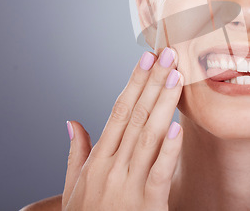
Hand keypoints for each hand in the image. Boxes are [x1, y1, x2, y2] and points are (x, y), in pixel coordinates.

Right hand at [62, 47, 183, 210]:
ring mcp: (129, 186)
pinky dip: (168, 151)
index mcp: (98, 160)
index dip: (134, 82)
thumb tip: (72, 121)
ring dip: (163, 105)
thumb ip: (76, 152)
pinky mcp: (148, 206)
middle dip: (153, 83)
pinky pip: (159, 173)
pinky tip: (178, 127)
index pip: (118, 111)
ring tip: (176, 77)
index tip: (147, 58)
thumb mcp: (75, 188)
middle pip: (135, 116)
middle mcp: (112, 168)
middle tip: (168, 54)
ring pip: (148, 137)